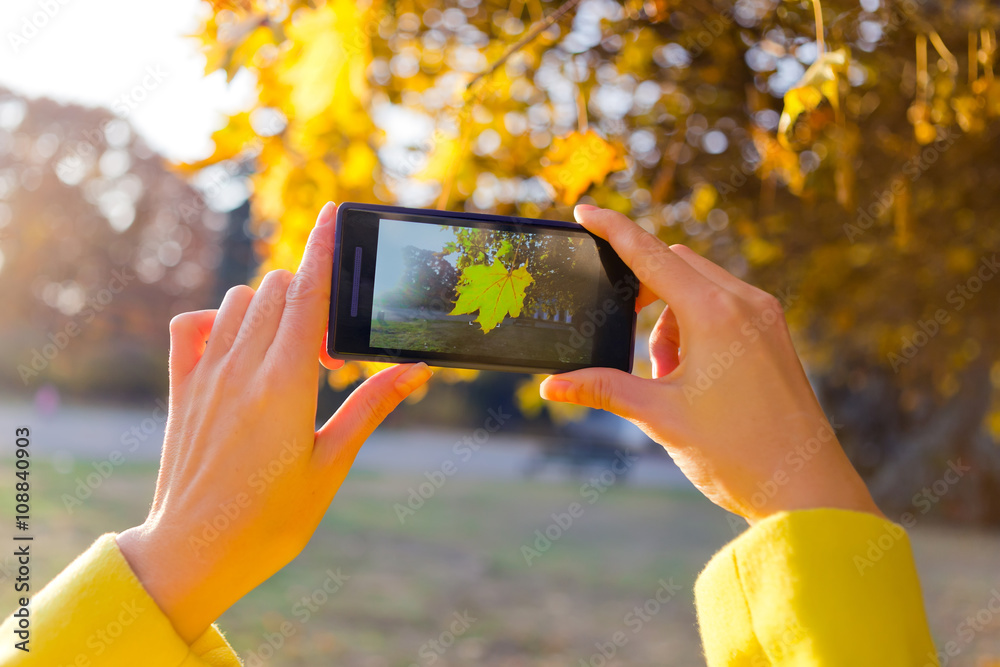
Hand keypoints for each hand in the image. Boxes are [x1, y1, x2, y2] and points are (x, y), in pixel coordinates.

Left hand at [117, 202, 431, 641]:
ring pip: (241, 300)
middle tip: (327, 353)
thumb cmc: (271, 520)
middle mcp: (242, 367)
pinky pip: (193, 325)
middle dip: (312, 296)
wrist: (194, 553)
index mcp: (286, 384)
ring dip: (271, 307)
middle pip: (279, 287)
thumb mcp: (332, 464)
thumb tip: (414, 370)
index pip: (311, 294)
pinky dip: (218, 320)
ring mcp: (206, 374)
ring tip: (289, 356)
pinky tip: (236, 348)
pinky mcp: (182, 388)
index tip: (337, 213)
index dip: (326, 248)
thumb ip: (371, 407)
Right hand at [540, 205, 881, 523]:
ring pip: (699, 287)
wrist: (805, 491)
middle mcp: (745, 304)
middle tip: (629, 337)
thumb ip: (603, 389)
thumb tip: (552, 385)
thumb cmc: (735, 454)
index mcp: (714, 315)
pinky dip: (696, 327)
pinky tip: (692, 376)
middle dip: (642, 293)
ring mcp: (766, 317)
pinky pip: (724, 307)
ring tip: (667, 375)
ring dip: (669, 317)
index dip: (612, 231)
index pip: (649, 256)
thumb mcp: (660, 417)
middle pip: (675, 266)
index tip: (585, 211)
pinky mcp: (774, 335)